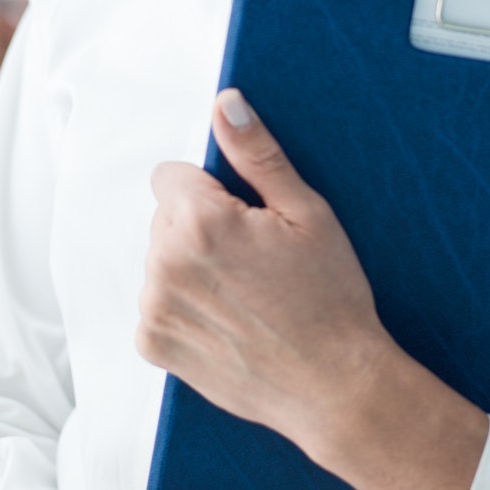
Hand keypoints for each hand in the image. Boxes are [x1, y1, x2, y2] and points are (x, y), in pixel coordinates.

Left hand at [136, 90, 486, 489]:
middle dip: (199, 226)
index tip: (245, 218)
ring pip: (161, 259)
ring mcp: (155, 308)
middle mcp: (164, 264)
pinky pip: (158, 302)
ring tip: (244, 293)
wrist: (334, 387)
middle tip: (252, 258)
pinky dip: (185, 306)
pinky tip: (228, 320)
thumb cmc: (330, 297)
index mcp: (199, 222)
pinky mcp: (154, 344)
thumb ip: (256, 153)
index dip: (211, 190)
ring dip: (190, 266)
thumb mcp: (307, 213)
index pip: (171, 175)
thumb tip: (225, 103)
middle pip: (165, 217)